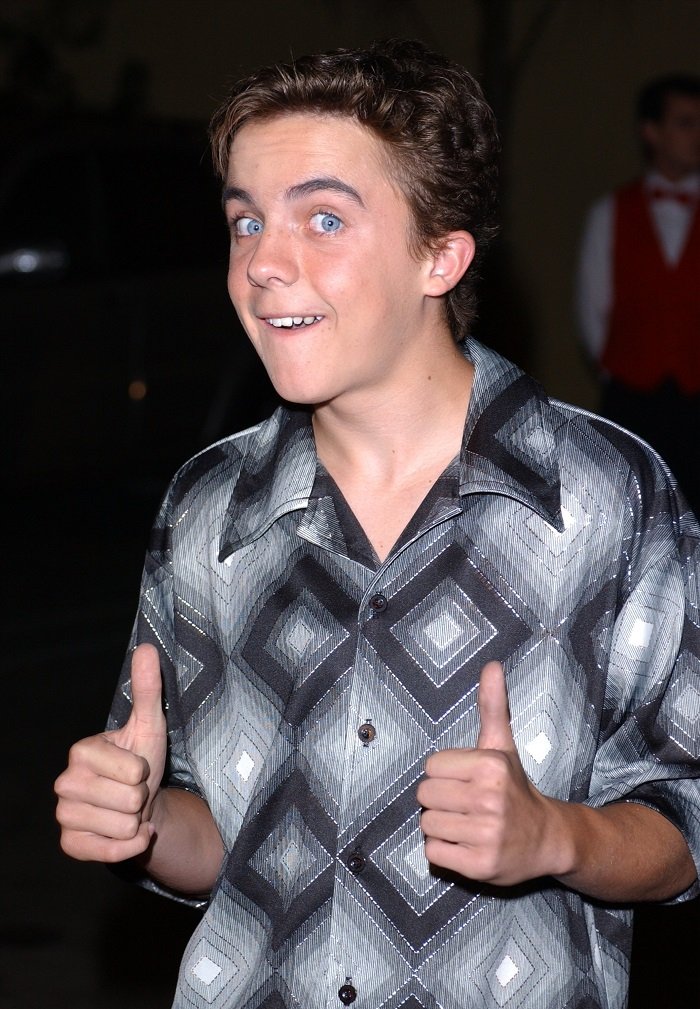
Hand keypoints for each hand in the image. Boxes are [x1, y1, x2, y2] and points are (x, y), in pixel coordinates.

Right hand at [55, 643, 166, 862]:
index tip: (137, 768)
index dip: (144, 771)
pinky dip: (131, 846)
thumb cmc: (143, 762)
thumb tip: (148, 648)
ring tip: (128, 810)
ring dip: (136, 821)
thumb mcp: (150, 725)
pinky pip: (112, 853)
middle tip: (134, 792)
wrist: (141, 805)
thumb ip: (147, 689)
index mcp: (82, 751)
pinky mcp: (70, 844)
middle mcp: (65, 782)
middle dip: (141, 798)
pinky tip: (130, 833)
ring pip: (122, 827)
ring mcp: (64, 815)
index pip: (133, 771)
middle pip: (128, 801)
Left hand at [417, 661, 559, 885]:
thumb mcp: (502, 744)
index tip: (466, 780)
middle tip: (465, 804)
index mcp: (490, 766)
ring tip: (466, 823)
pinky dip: (444, 851)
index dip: (445, 774)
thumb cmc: (515, 788)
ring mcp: (486, 835)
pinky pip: (434, 853)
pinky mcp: (480, 865)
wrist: (548, 838)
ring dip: (441, 826)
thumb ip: (492, 705)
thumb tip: (491, 665)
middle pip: (425, 795)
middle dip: (440, 799)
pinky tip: (466, 844)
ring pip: (427, 824)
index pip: (431, 766)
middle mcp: (489, 799)